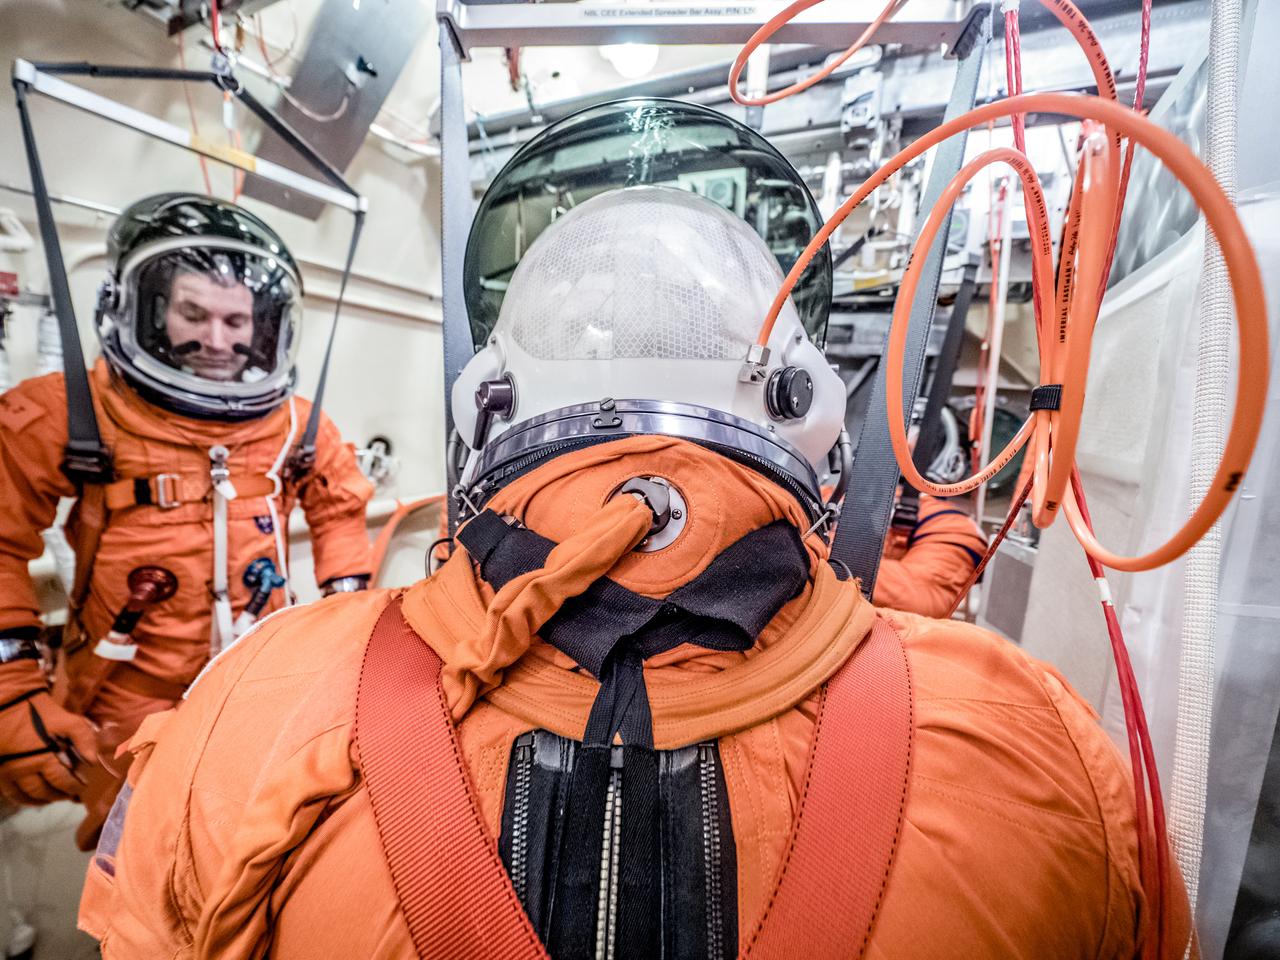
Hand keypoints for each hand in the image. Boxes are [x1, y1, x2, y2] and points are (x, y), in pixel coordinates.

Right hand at [0, 689, 97, 804]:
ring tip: (52, 798)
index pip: (62, 781)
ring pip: (26, 796)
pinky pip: (10, 793)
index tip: (82, 786)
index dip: (74, 786)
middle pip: (44, 792)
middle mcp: (25, 769)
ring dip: (41, 800)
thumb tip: (93, 762)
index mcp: (44, 758)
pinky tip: (31, 798)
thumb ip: (84, 740)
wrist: (9, 704)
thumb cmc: (41, 713)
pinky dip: (22, 799)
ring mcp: (8, 772)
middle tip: (69, 795)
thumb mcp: (68, 721)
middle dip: (59, 795)